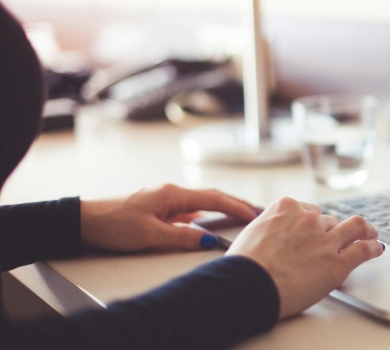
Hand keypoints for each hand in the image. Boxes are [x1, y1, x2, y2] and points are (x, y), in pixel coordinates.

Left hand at [81, 184, 258, 251]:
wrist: (83, 221)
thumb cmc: (113, 224)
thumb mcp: (151, 235)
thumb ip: (183, 237)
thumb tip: (211, 241)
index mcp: (173, 194)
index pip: (214, 198)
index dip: (237, 207)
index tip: (256, 215)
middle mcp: (171, 193)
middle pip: (212, 196)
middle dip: (236, 203)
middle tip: (258, 211)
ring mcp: (165, 199)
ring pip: (202, 201)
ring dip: (223, 207)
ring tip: (241, 214)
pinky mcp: (158, 208)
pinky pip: (189, 208)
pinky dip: (206, 212)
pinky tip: (208, 220)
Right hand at [225, 197, 383, 319]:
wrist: (248, 284)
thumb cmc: (243, 265)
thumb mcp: (252, 234)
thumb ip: (269, 229)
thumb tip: (270, 236)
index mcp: (286, 208)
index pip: (309, 210)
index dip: (315, 222)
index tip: (318, 228)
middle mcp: (309, 219)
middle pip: (330, 221)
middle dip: (334, 231)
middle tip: (340, 238)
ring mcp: (326, 239)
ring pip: (354, 227)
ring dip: (364, 231)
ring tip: (370, 234)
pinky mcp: (337, 263)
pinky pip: (363, 250)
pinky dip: (373, 248)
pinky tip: (376, 249)